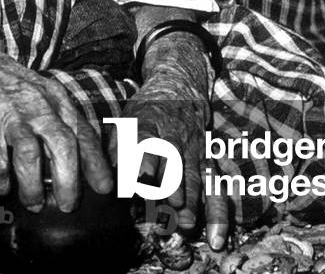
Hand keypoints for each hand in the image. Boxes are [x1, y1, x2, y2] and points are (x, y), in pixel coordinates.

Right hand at [0, 40, 113, 211]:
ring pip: (29, 154)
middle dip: (68, 181)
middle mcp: (38, 107)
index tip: (104, 187)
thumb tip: (85, 161)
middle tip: (68, 204)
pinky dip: (1, 182)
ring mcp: (11, 117)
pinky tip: (4, 188)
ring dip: (33, 186)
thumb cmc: (15, 88)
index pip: (84, 133)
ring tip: (35, 202)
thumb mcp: (46, 95)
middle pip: (62, 145)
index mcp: (57, 100)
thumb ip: (65, 122)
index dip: (96, 163)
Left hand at [112, 33, 228, 248]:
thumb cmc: (144, 112)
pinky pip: (217, 188)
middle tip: (169, 205)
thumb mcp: (124, 119)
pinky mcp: (208, 163)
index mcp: (149, 123)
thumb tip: (106, 176)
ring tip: (185, 223)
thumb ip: (115, 147)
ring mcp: (194, 151)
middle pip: (175, 161)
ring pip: (196, 177)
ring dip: (192, 201)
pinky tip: (216, 237)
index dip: (146, 158)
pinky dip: (218, 214)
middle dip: (172, 184)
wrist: (180, 87)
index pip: (148, 141)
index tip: (142, 177)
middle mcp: (175, 137)